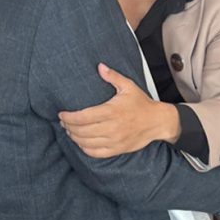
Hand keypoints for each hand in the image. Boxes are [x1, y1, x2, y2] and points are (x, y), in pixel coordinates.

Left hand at [58, 63, 177, 157]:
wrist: (158, 122)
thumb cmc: (142, 104)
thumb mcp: (128, 86)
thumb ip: (112, 76)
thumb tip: (100, 66)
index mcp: (112, 111)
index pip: (83, 117)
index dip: (69, 117)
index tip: (61, 114)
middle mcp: (112, 127)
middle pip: (82, 131)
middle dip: (68, 126)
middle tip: (63, 122)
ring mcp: (115, 140)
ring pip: (87, 142)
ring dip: (74, 137)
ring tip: (69, 130)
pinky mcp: (118, 149)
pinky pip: (96, 153)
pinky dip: (85, 148)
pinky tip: (80, 142)